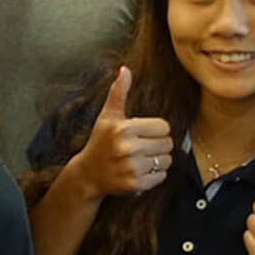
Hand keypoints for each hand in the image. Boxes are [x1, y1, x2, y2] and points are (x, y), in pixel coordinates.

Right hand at [70, 67, 172, 196]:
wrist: (86, 175)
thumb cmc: (99, 143)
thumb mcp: (107, 117)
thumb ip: (118, 92)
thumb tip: (124, 69)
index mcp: (124, 128)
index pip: (164, 127)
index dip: (155, 131)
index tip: (141, 135)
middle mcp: (128, 148)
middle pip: (168, 144)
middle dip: (157, 146)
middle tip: (141, 149)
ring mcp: (131, 167)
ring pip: (166, 161)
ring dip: (157, 162)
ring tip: (139, 160)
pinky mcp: (135, 184)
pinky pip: (161, 177)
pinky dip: (153, 176)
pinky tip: (138, 172)